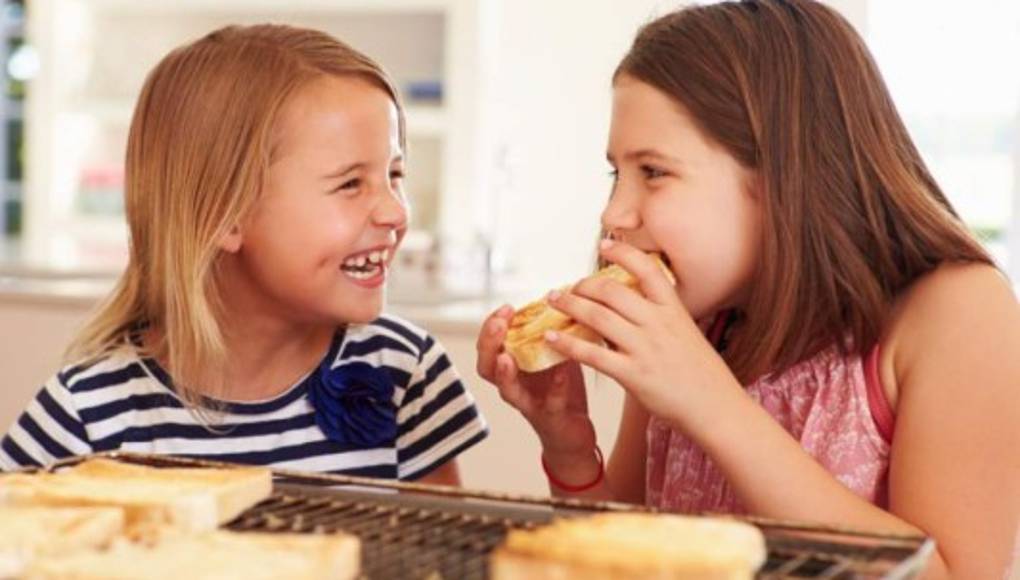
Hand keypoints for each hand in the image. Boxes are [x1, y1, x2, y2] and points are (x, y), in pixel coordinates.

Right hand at [475, 305, 596, 458]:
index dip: (491, 325)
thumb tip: (561, 298)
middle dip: (489, 343)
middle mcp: (513, 385)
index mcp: (511, 366)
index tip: (506, 307)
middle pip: (486, 366)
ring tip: (506, 356)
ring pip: (506, 390)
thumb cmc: (561, 389)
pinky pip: (548, 404)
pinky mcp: (549, 418)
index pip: (489, 344)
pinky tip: (560, 375)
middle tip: (498, 325)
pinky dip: (554, 389)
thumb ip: (551, 333)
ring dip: (505, 373)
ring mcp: (528, 403)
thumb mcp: (554, 355)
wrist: (573, 432)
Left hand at [543, 240, 742, 433]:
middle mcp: (658, 323)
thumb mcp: (687, 334)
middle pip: (612, 291)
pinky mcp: (633, 374)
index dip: (622, 252)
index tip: (604, 244)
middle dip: (583, 285)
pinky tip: (551, 339)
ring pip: (598, 317)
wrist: (717, 407)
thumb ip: (660, 319)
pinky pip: (593, 354)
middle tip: (567, 287)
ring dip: (570, 306)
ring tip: (553, 301)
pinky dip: (568, 344)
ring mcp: (645, 348)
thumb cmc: (703, 375)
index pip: (646, 269)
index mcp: (674, 310)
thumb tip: (632, 308)